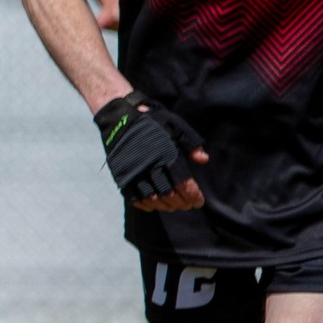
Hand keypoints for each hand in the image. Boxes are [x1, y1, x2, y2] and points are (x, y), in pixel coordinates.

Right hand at [94, 90, 208, 210]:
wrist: (120, 116)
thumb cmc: (151, 120)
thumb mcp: (176, 125)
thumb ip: (191, 143)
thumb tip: (203, 160)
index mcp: (166, 154)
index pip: (183, 183)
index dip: (192, 196)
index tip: (198, 202)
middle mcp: (149, 166)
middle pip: (168, 194)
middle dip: (180, 203)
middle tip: (187, 205)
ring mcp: (133, 172)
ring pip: (151, 198)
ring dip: (164, 206)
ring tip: (172, 206)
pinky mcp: (121, 174)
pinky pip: (132, 196)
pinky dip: (143, 204)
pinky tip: (152, 205)